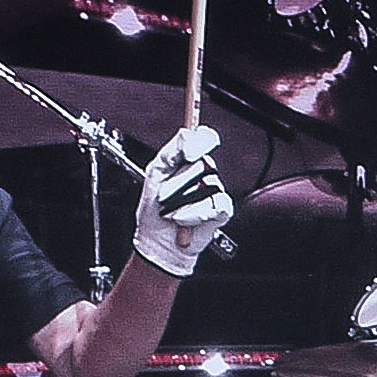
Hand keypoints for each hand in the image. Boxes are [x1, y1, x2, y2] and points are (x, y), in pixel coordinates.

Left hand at [132, 126, 232, 276]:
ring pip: (205, 186)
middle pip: (201, 163)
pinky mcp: (221, 209)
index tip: (189, 153)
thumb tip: (188, 136)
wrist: (158, 241)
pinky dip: (194, 214)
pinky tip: (185, 220)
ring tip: (173, 210)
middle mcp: (204, 172)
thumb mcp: (155, 172)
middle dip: (177, 182)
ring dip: (182, 202)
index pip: (204, 137)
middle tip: (166, 196)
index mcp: (189, 159)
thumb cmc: (155, 207)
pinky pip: (214, 205)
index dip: (201, 140)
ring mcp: (214, 190)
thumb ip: (171, 149)